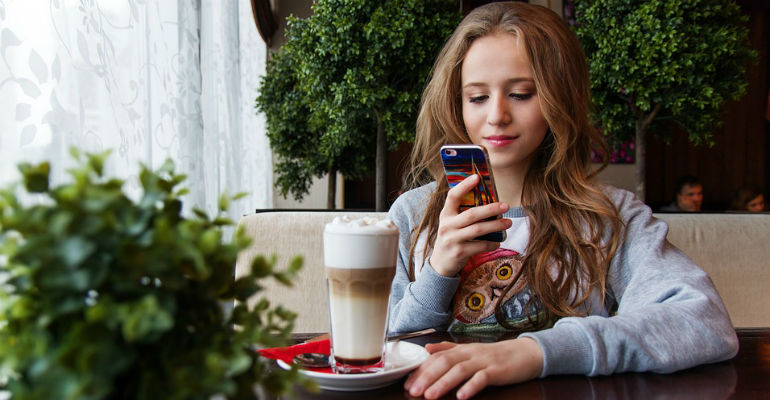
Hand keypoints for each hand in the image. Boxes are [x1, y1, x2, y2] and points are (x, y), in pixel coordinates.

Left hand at [404, 338, 542, 398]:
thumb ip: (449, 349)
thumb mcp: (470, 350)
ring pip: (460, 370)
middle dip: (427, 377)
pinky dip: (471, 386)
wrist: (526, 353)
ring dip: (444, 383)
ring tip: (430, 396)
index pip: (437, 357)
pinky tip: (462, 396)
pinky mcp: (498, 371)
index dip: (421, 369)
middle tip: (413, 391)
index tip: (407, 382)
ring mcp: (484, 361)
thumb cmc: (496, 355)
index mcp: (462, 349)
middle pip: (445, 363)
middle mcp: (471, 353)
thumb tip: (427, 348)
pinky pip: (483, 378)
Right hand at [429, 174, 511, 276]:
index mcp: (445, 214)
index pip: (453, 196)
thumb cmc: (452, 237)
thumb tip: (489, 201)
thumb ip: (463, 213)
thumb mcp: (451, 223)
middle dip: (490, 209)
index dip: (464, 186)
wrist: (441, 263)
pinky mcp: (460, 252)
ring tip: (508, 222)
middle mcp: (447, 226)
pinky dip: (492, 243)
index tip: (477, 177)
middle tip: (506, 205)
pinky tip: (498, 242)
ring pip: (478, 230)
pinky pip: (480, 246)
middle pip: (471, 214)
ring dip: (496, 225)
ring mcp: (453, 240)